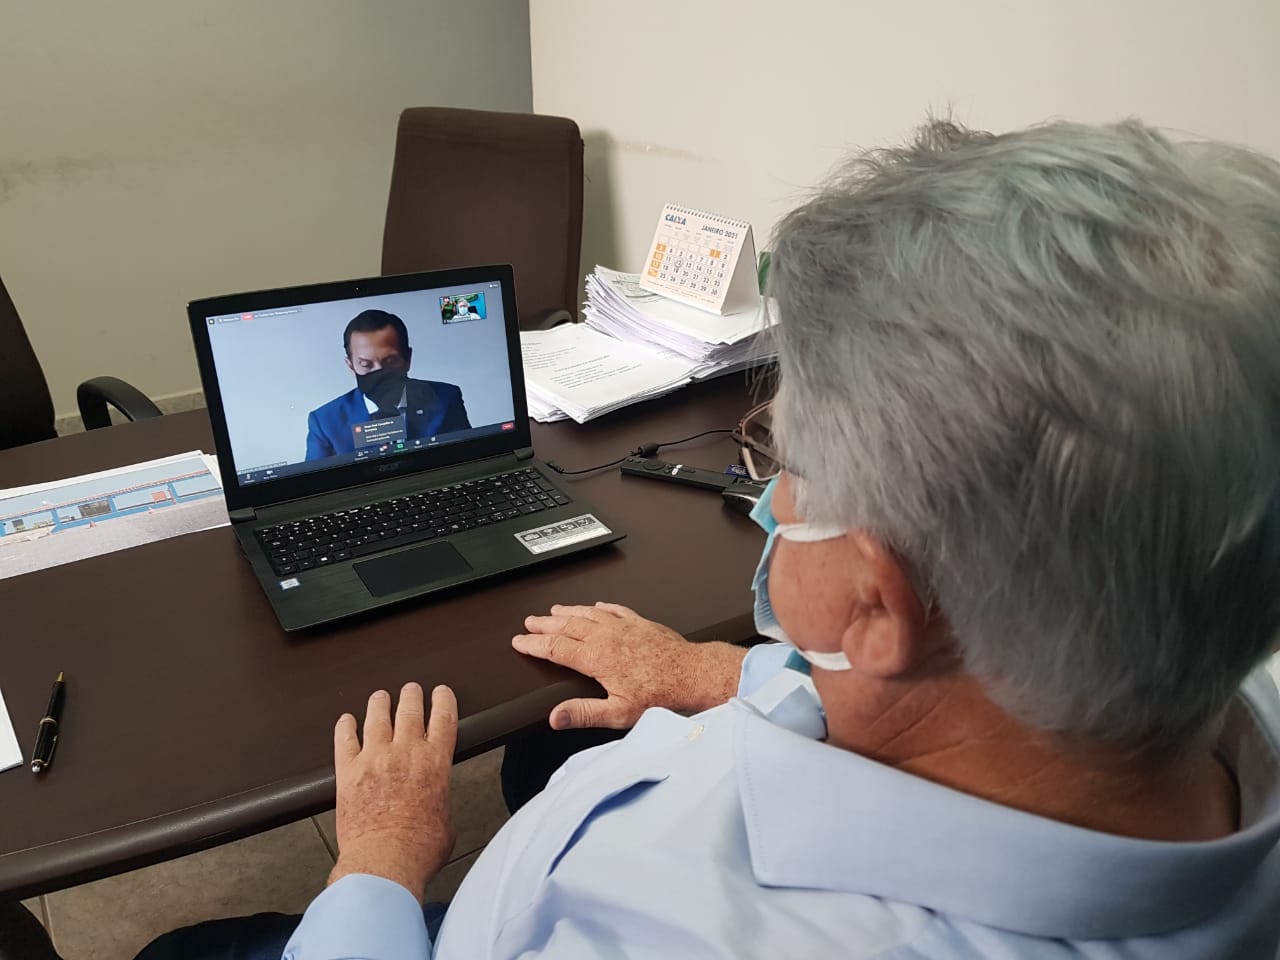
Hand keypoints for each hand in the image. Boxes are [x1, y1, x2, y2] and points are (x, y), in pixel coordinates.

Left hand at [328, 683, 457, 899]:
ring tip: (380, 697)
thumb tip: (434, 810)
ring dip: (380, 704)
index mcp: (435, 763)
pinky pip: (344, 740)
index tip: (441, 693)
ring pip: (377, 718)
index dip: (443, 700)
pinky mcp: (348, 772)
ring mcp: (374, 759)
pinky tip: (346, 721)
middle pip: (410, 710)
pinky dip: (345, 727)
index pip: (444, 718)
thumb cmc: (417, 850)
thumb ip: (439, 804)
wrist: (384, 863)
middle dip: (412, 696)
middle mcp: (405, 753)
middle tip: (411, 689)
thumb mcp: (445, 823)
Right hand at [512, 602, 745, 729]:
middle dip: (545, 624)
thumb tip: (555, 717)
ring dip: (568, 611)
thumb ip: (584, 714)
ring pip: (588, 613)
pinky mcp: (640, 623)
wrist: (691, 673)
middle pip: (567, 625)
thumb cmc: (659, 694)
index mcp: (596, 657)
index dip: (534, 644)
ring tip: (554, 610)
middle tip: (529, 623)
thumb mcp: (618, 713)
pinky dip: (600, 607)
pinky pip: (614, 609)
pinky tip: (596, 606)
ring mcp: (623, 626)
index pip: (555, 648)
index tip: (519, 641)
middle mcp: (607, 637)